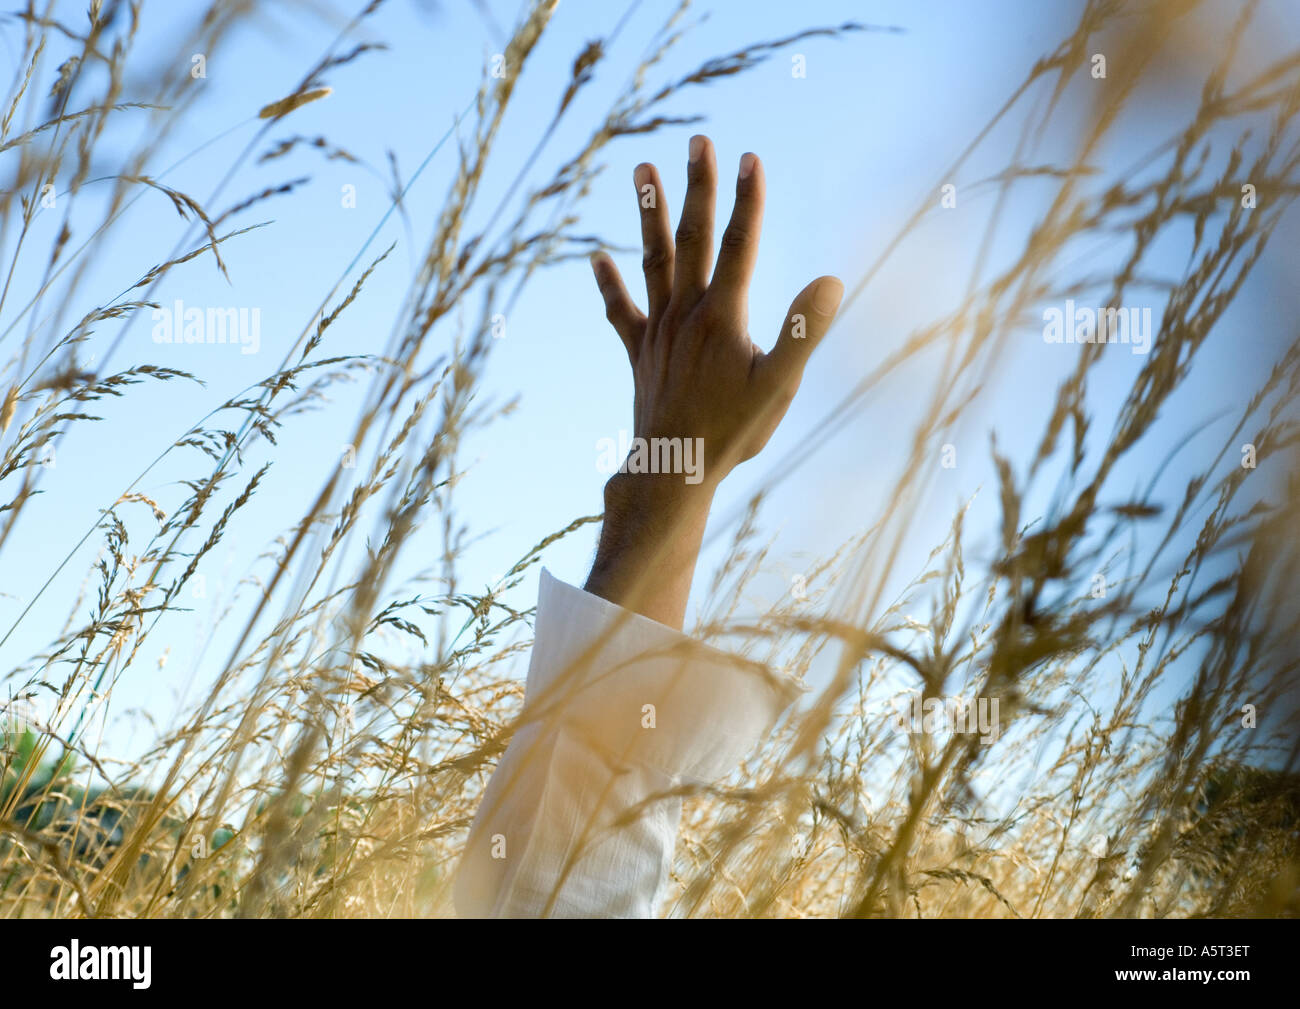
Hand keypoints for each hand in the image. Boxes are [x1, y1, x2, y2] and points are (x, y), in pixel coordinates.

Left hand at [584, 134, 842, 628]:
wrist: (674, 469)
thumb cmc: (733, 432)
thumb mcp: (779, 385)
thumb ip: (803, 332)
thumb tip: (829, 282)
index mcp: (723, 315)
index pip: (739, 245)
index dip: (748, 201)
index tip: (752, 157)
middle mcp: (686, 312)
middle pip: (692, 238)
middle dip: (698, 187)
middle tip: (699, 141)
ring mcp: (659, 330)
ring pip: (654, 260)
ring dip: (648, 214)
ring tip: (641, 168)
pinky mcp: (641, 352)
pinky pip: (621, 311)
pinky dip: (609, 284)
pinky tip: (595, 255)